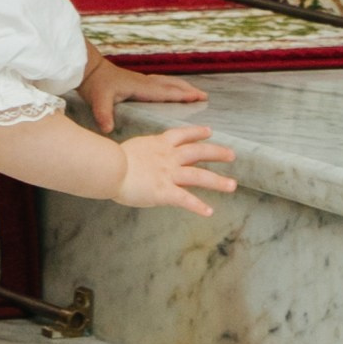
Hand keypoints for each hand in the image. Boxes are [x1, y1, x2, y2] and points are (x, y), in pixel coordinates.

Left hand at [79, 51, 207, 132]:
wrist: (87, 69)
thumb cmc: (94, 84)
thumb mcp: (98, 101)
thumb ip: (104, 114)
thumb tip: (107, 129)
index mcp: (140, 87)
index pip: (165, 92)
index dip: (182, 95)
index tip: (198, 98)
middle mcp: (143, 82)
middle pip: (171, 85)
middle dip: (187, 90)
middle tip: (204, 96)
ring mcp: (140, 80)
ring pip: (166, 82)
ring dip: (180, 86)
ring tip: (194, 92)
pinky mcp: (135, 81)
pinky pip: (159, 83)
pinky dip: (170, 85)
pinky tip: (170, 90)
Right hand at [114, 122, 236, 216]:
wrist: (110, 167)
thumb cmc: (112, 159)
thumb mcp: (132, 149)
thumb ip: (142, 153)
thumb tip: (141, 159)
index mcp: (158, 144)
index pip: (182, 135)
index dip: (197, 133)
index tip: (209, 131)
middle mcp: (168, 157)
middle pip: (197, 152)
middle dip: (216, 153)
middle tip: (232, 154)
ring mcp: (168, 174)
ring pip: (198, 176)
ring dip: (217, 181)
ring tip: (232, 185)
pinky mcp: (164, 191)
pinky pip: (185, 199)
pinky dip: (198, 206)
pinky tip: (209, 212)